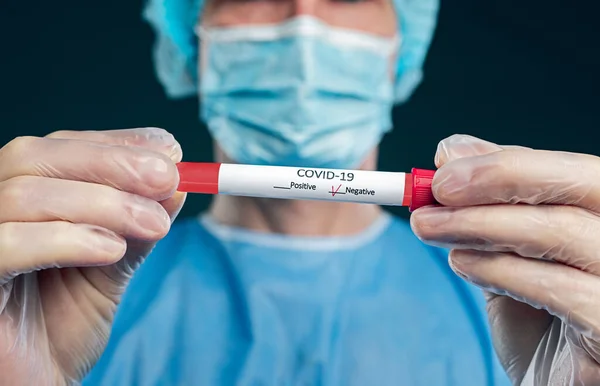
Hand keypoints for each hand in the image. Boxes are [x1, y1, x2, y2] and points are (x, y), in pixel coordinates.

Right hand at [0, 128, 185, 384]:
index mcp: (21, 196)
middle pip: (36, 155)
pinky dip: (67, 239)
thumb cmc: (62, 323)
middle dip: (112, 163)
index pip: (61, 147)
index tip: (171, 152)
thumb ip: (136, 225)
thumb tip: (176, 184)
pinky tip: (111, 250)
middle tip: (169, 179)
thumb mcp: (111, 266)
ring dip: (105, 204)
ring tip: (155, 225)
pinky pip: (6, 244)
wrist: (34, 382)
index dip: (116, 143)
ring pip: (25, 194)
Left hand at [411, 135, 599, 384]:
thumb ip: (493, 202)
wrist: (551, 383)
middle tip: (436, 189)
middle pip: (584, 182)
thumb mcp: (511, 252)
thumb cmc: (537, 317)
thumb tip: (455, 149)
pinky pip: (559, 289)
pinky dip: (500, 269)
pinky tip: (461, 263)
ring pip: (560, 232)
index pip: (572, 169)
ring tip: (428, 227)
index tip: (443, 168)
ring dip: (481, 223)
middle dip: (502, 177)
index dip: (507, 162)